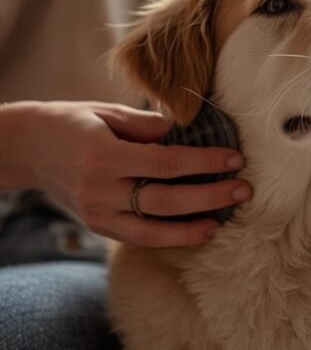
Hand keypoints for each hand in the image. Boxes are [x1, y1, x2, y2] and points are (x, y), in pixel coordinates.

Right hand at [0, 101, 250, 246]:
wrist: (27, 149)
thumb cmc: (71, 122)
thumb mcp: (106, 112)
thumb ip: (148, 125)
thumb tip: (191, 131)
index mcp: (104, 154)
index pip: (165, 163)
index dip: (203, 162)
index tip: (234, 157)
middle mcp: (100, 189)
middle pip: (166, 200)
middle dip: (209, 196)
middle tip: (243, 189)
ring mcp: (98, 213)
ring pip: (155, 229)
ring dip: (194, 226)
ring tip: (224, 218)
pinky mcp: (98, 227)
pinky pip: (141, 237)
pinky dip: (171, 236)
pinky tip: (198, 230)